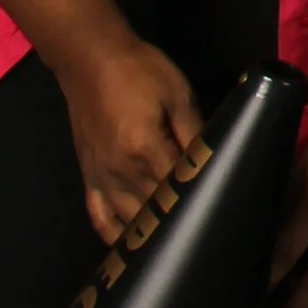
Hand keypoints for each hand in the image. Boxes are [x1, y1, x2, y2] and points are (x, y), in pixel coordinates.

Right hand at [57, 31, 203, 242]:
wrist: (91, 61)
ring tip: (176, 243)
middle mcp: (119, 171)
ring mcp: (100, 177)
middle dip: (178, 219)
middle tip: (204, 229)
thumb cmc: (140, 71)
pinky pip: (100, 216)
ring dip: (150, 232)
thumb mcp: (178, 94)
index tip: (219, 209)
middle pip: (153, 208)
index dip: (199, 199)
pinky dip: (114, 234)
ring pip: (128, 219)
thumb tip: (214, 155)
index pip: (177, 186)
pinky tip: (131, 246)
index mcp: (144, 148)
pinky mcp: (88, 176)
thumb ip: (195, 130)